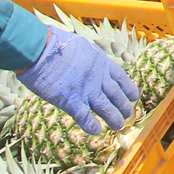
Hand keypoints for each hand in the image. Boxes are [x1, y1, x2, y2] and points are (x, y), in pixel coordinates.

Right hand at [16, 26, 137, 133]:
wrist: (39, 50)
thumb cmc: (55, 43)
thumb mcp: (80, 44)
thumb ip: (87, 55)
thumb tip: (87, 56)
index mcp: (100, 62)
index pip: (121, 77)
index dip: (129, 88)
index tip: (134, 96)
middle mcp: (97, 77)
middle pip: (116, 95)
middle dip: (124, 106)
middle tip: (128, 115)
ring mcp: (86, 90)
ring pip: (106, 108)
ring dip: (114, 118)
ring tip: (119, 125)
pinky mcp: (71, 101)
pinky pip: (85, 118)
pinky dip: (92, 126)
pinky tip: (97, 131)